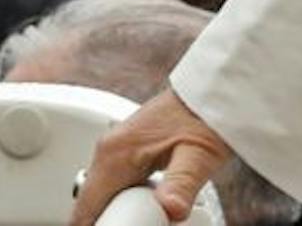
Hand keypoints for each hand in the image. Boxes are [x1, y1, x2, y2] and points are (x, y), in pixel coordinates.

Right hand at [71, 87, 233, 224]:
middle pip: (91, 202)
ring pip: (102, 193)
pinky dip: (126, 197)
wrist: (215, 90)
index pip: (85, 208)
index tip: (128, 225)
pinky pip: (115, 182)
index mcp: (115, 154)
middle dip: (110, 219)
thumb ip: (181, 185)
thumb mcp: (199, 155)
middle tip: (146, 222)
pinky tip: (150, 202)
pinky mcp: (128, 148)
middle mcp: (109, 149)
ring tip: (148, 215)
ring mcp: (117, 147)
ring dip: (118, 209)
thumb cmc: (208, 115)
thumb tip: (171, 210)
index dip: (101, 225)